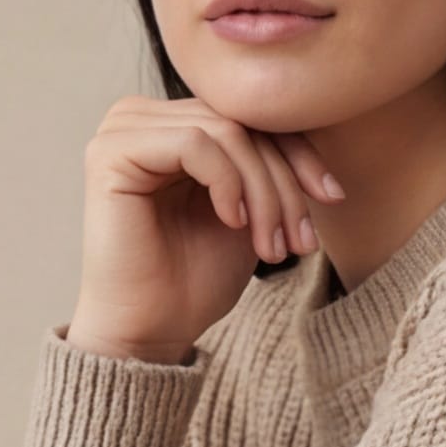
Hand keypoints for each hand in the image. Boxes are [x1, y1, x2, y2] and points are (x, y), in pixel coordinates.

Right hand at [67, 96, 342, 359]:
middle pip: (241, 122)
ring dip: (263, 192)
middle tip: (300, 241)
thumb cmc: (195, 278)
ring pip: (225, 132)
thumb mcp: (252, 210)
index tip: (333, 198)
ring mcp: (122, 130)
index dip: (300, 153)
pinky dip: (227, 184)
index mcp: (172, 124)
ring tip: (271, 245)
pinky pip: (193, 144)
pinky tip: (232, 223)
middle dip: (284, 183)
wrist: (152, 331)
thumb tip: (318, 122)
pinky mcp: (111, 153)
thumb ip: (267, 163)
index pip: (250, 115)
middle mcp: (142, 116)